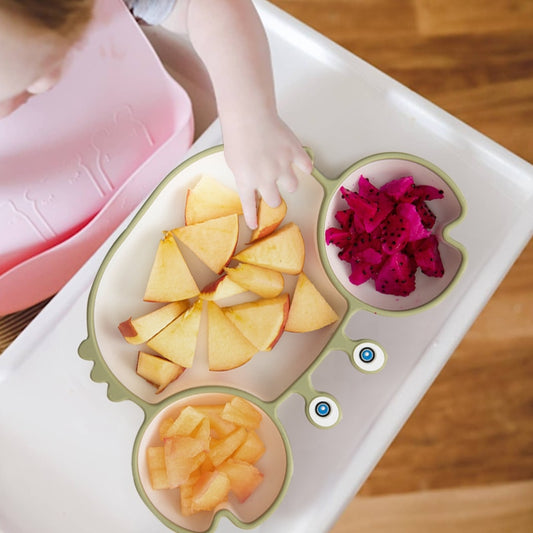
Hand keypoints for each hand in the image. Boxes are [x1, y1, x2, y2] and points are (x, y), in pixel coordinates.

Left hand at [223, 113, 311, 228]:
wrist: (249, 114)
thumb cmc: (237, 134)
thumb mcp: (233, 161)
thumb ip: (244, 176)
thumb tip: (253, 185)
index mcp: (246, 181)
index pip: (250, 206)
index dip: (253, 218)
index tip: (255, 225)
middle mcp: (265, 178)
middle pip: (276, 201)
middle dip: (274, 198)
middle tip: (273, 190)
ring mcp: (282, 166)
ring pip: (293, 187)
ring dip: (289, 182)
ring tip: (284, 171)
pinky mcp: (295, 153)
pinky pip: (306, 167)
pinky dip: (304, 166)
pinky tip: (299, 162)